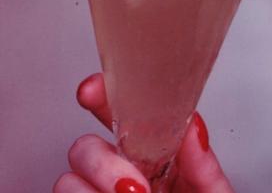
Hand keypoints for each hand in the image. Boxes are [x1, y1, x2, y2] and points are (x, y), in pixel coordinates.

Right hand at [54, 74, 233, 192]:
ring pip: (66, 182)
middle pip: (84, 148)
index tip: (92, 91)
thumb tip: (193, 127)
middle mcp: (122, 177)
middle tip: (135, 183)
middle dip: (102, 161)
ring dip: (94, 189)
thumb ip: (204, 166)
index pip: (123, 116)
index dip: (102, 98)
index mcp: (157, 158)